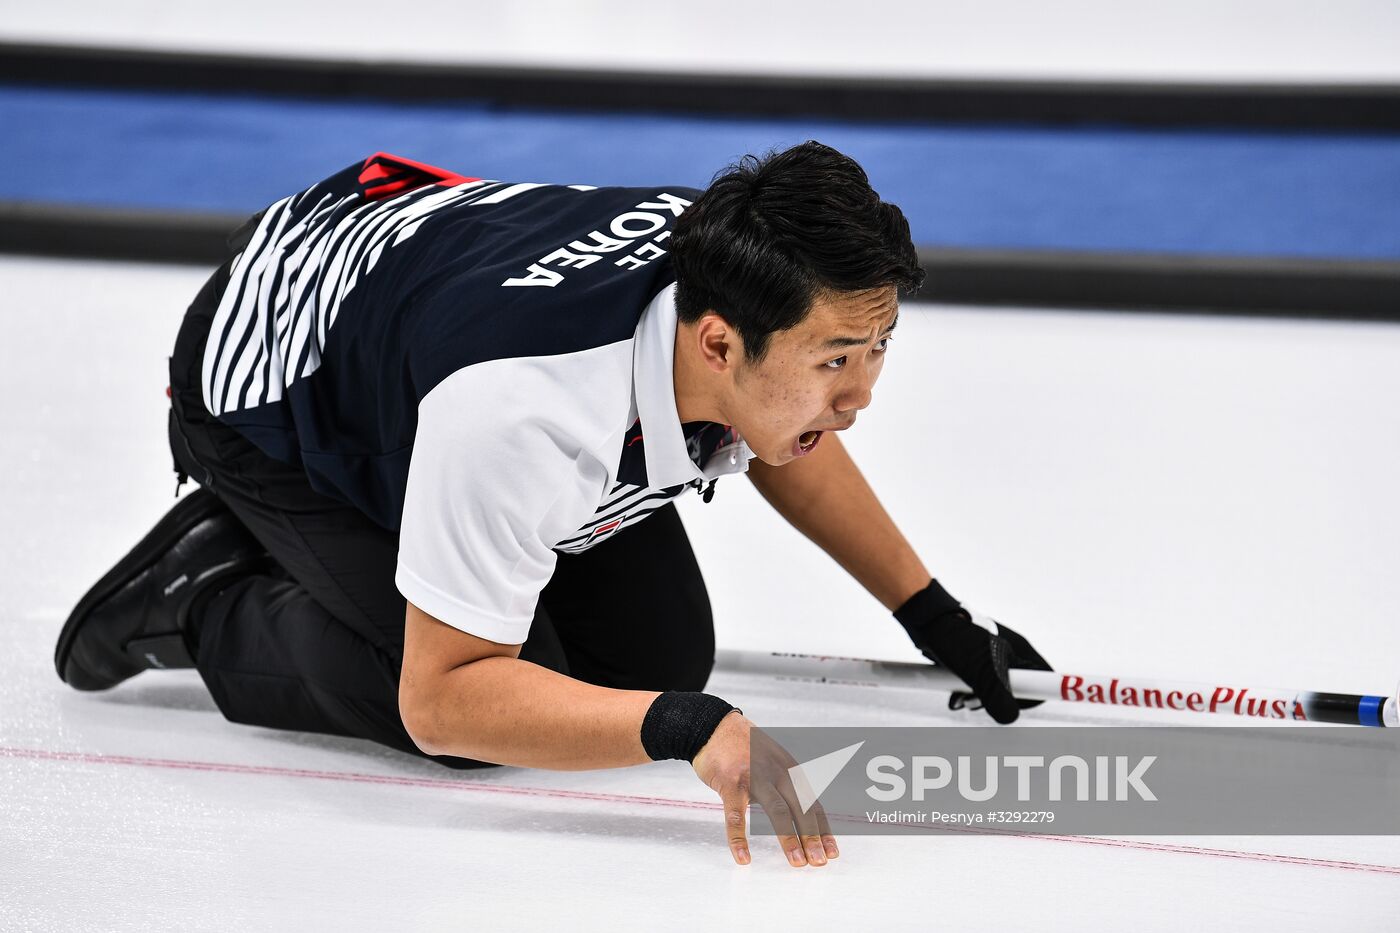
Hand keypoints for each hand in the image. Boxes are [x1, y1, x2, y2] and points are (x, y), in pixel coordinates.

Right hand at [691, 711, 839, 867]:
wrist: (713, 725)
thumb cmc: (744, 746)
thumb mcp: (773, 759)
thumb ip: (786, 782)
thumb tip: (801, 809)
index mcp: (790, 769)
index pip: (813, 803)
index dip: (823, 829)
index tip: (832, 852)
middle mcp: (778, 772)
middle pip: (801, 808)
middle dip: (813, 838)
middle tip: (819, 862)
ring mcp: (755, 776)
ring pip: (778, 811)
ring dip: (789, 839)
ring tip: (797, 862)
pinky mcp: (731, 783)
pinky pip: (736, 815)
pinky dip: (739, 838)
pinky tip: (743, 857)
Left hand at [894, 579, 1051, 723]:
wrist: (925, 619)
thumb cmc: (955, 637)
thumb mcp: (980, 669)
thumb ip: (998, 696)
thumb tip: (1009, 717)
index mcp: (1019, 650)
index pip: (1043, 678)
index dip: (1030, 696)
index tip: (1008, 704)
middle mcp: (1008, 652)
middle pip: (1016, 688)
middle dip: (996, 701)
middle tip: (974, 702)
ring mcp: (990, 656)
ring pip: (993, 688)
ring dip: (976, 699)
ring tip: (958, 699)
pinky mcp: (973, 660)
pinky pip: (976, 683)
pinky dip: (965, 692)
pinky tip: (953, 696)